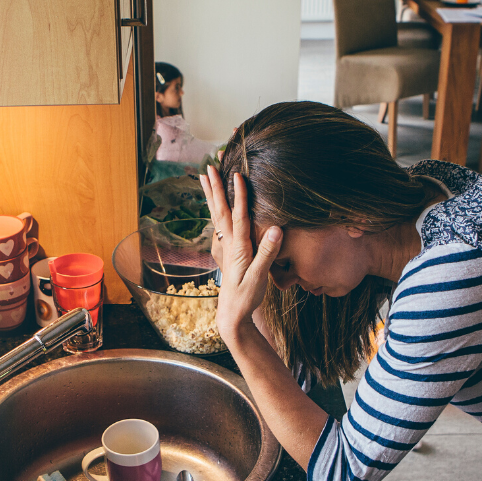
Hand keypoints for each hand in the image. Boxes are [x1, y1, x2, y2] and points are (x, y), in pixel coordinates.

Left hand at [199, 166, 282, 341]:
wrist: (232, 314)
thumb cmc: (247, 297)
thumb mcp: (260, 277)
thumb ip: (268, 253)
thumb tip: (277, 228)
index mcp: (238, 247)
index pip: (238, 216)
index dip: (239, 195)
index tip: (237, 175)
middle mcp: (229, 243)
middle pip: (220, 210)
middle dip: (216, 187)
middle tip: (209, 166)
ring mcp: (226, 246)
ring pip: (216, 214)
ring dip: (211, 195)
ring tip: (204, 177)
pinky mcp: (227, 250)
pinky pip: (219, 224)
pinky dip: (215, 209)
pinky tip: (213, 204)